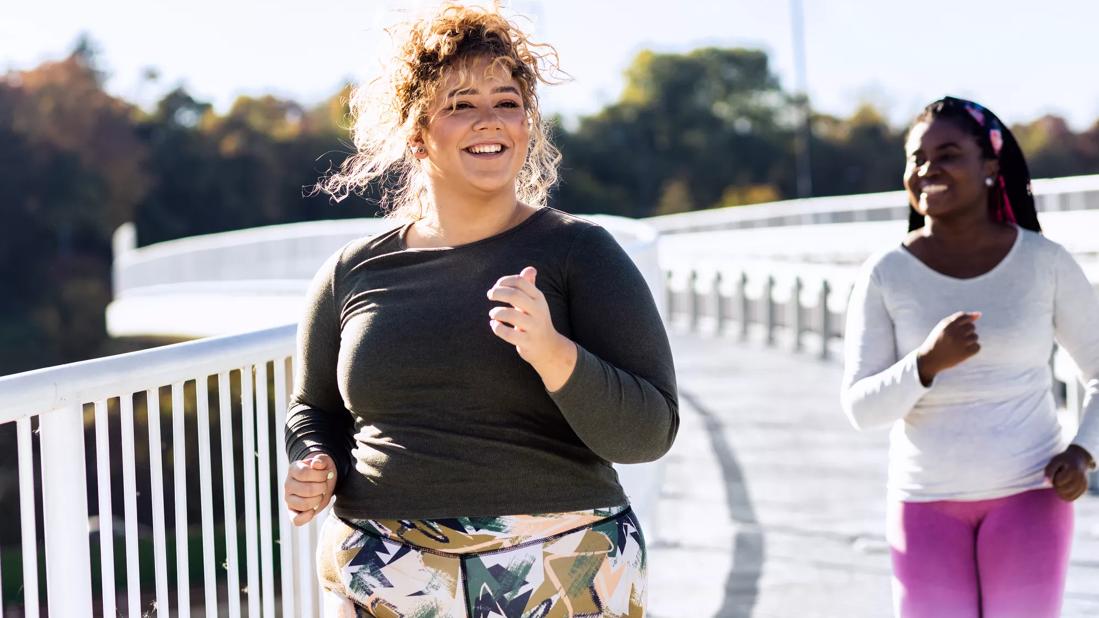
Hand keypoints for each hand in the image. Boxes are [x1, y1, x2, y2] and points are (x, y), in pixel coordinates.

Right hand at [284, 452, 336, 525]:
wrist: (323, 481)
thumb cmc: (322, 471)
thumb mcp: (324, 462)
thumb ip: (321, 460)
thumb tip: (316, 464)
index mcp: (293, 469)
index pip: (305, 473)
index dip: (320, 475)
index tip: (326, 474)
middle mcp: (288, 485)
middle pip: (307, 490)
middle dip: (322, 487)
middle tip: (324, 485)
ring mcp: (289, 499)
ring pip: (304, 504)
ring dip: (318, 499)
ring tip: (320, 494)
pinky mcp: (293, 512)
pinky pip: (296, 520)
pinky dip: (306, 517)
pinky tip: (314, 510)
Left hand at [487, 266, 577, 390]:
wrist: (549, 347)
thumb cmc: (536, 320)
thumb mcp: (536, 303)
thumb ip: (530, 286)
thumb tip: (530, 269)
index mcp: (539, 298)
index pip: (520, 281)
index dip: (504, 281)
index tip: (496, 286)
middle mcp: (538, 311)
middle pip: (515, 295)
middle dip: (498, 293)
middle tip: (490, 295)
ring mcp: (534, 327)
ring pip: (510, 315)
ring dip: (496, 312)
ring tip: (493, 314)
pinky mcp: (528, 342)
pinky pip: (509, 334)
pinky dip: (497, 328)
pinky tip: (495, 325)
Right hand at [916, 311, 981, 385]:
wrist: (929, 359)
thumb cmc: (938, 340)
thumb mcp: (944, 326)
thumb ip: (960, 318)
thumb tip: (979, 314)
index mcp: (948, 325)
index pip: (964, 317)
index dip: (963, 322)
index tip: (958, 329)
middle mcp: (954, 333)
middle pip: (972, 326)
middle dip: (967, 331)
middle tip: (956, 338)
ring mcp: (960, 343)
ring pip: (975, 337)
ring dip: (969, 341)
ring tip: (958, 345)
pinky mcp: (964, 353)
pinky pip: (977, 347)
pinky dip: (972, 349)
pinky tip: (963, 351)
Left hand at [1044, 445, 1093, 501]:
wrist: (1078, 459)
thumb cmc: (1064, 460)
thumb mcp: (1055, 460)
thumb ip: (1049, 470)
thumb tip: (1046, 483)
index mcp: (1074, 470)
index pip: (1058, 482)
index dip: (1053, 478)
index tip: (1057, 471)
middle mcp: (1081, 479)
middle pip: (1062, 490)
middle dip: (1056, 485)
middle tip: (1059, 476)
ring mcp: (1083, 485)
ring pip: (1066, 497)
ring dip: (1060, 491)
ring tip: (1063, 480)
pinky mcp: (1083, 489)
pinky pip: (1070, 498)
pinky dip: (1064, 495)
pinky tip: (1065, 486)